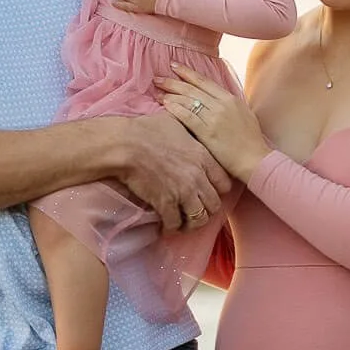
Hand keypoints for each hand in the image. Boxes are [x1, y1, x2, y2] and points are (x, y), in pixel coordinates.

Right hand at [113, 113, 226, 232]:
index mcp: (203, 157)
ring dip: (191, 223)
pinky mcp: (165, 204)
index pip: (225, 184)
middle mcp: (198, 177)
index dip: (217, 190)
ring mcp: (183, 192)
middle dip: (205, 209)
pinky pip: (175, 223)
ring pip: (199, 218)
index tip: (207, 191)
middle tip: (195, 209)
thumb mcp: (177, 123)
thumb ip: (191, 130)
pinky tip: (166, 225)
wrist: (124, 144)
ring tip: (183, 222)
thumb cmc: (147, 129)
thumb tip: (192, 125)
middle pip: (214, 205)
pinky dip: (171, 227)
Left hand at [158, 68, 269, 182]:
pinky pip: (188, 117)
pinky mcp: (208, 133)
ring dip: (171, 95)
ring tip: (158, 93)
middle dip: (173, 82)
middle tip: (157, 78)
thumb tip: (216, 98)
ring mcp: (215, 118)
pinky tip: (166, 106)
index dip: (187, 72)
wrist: (256, 158)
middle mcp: (222, 105)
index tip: (174, 66)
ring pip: (188, 101)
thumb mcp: (244, 113)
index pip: (204, 81)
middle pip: (192, 88)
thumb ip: (229, 104)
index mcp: (230, 98)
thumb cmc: (251, 139)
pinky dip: (176, 110)